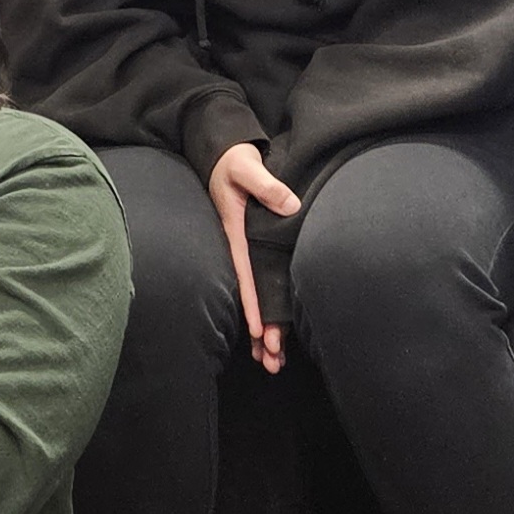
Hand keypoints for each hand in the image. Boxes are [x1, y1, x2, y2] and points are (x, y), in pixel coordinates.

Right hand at [206, 141, 301, 373]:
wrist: (222, 152)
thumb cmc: (233, 159)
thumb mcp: (246, 166)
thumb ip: (267, 185)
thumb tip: (291, 206)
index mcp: (235, 231)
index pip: (246, 273)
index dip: (252, 303)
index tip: (258, 332)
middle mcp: (238, 245)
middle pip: (250, 294)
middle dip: (260, 330)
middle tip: (271, 362)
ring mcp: (245, 248)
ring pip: (254, 293)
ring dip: (263, 328)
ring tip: (272, 361)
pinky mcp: (252, 245)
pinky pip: (259, 281)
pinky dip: (265, 308)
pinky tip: (271, 332)